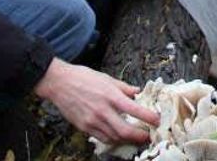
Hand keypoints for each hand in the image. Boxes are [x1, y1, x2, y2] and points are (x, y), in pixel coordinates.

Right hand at [34, 59, 157, 145]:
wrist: (59, 83)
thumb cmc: (83, 77)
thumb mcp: (106, 78)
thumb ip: (123, 87)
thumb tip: (137, 92)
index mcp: (111, 95)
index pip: (135, 110)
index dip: (149, 117)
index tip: (157, 120)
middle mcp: (103, 111)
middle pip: (125, 131)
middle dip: (139, 136)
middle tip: (148, 135)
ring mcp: (93, 121)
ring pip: (114, 138)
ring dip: (127, 139)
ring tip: (134, 137)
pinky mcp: (84, 127)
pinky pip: (102, 138)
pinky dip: (113, 139)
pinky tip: (118, 136)